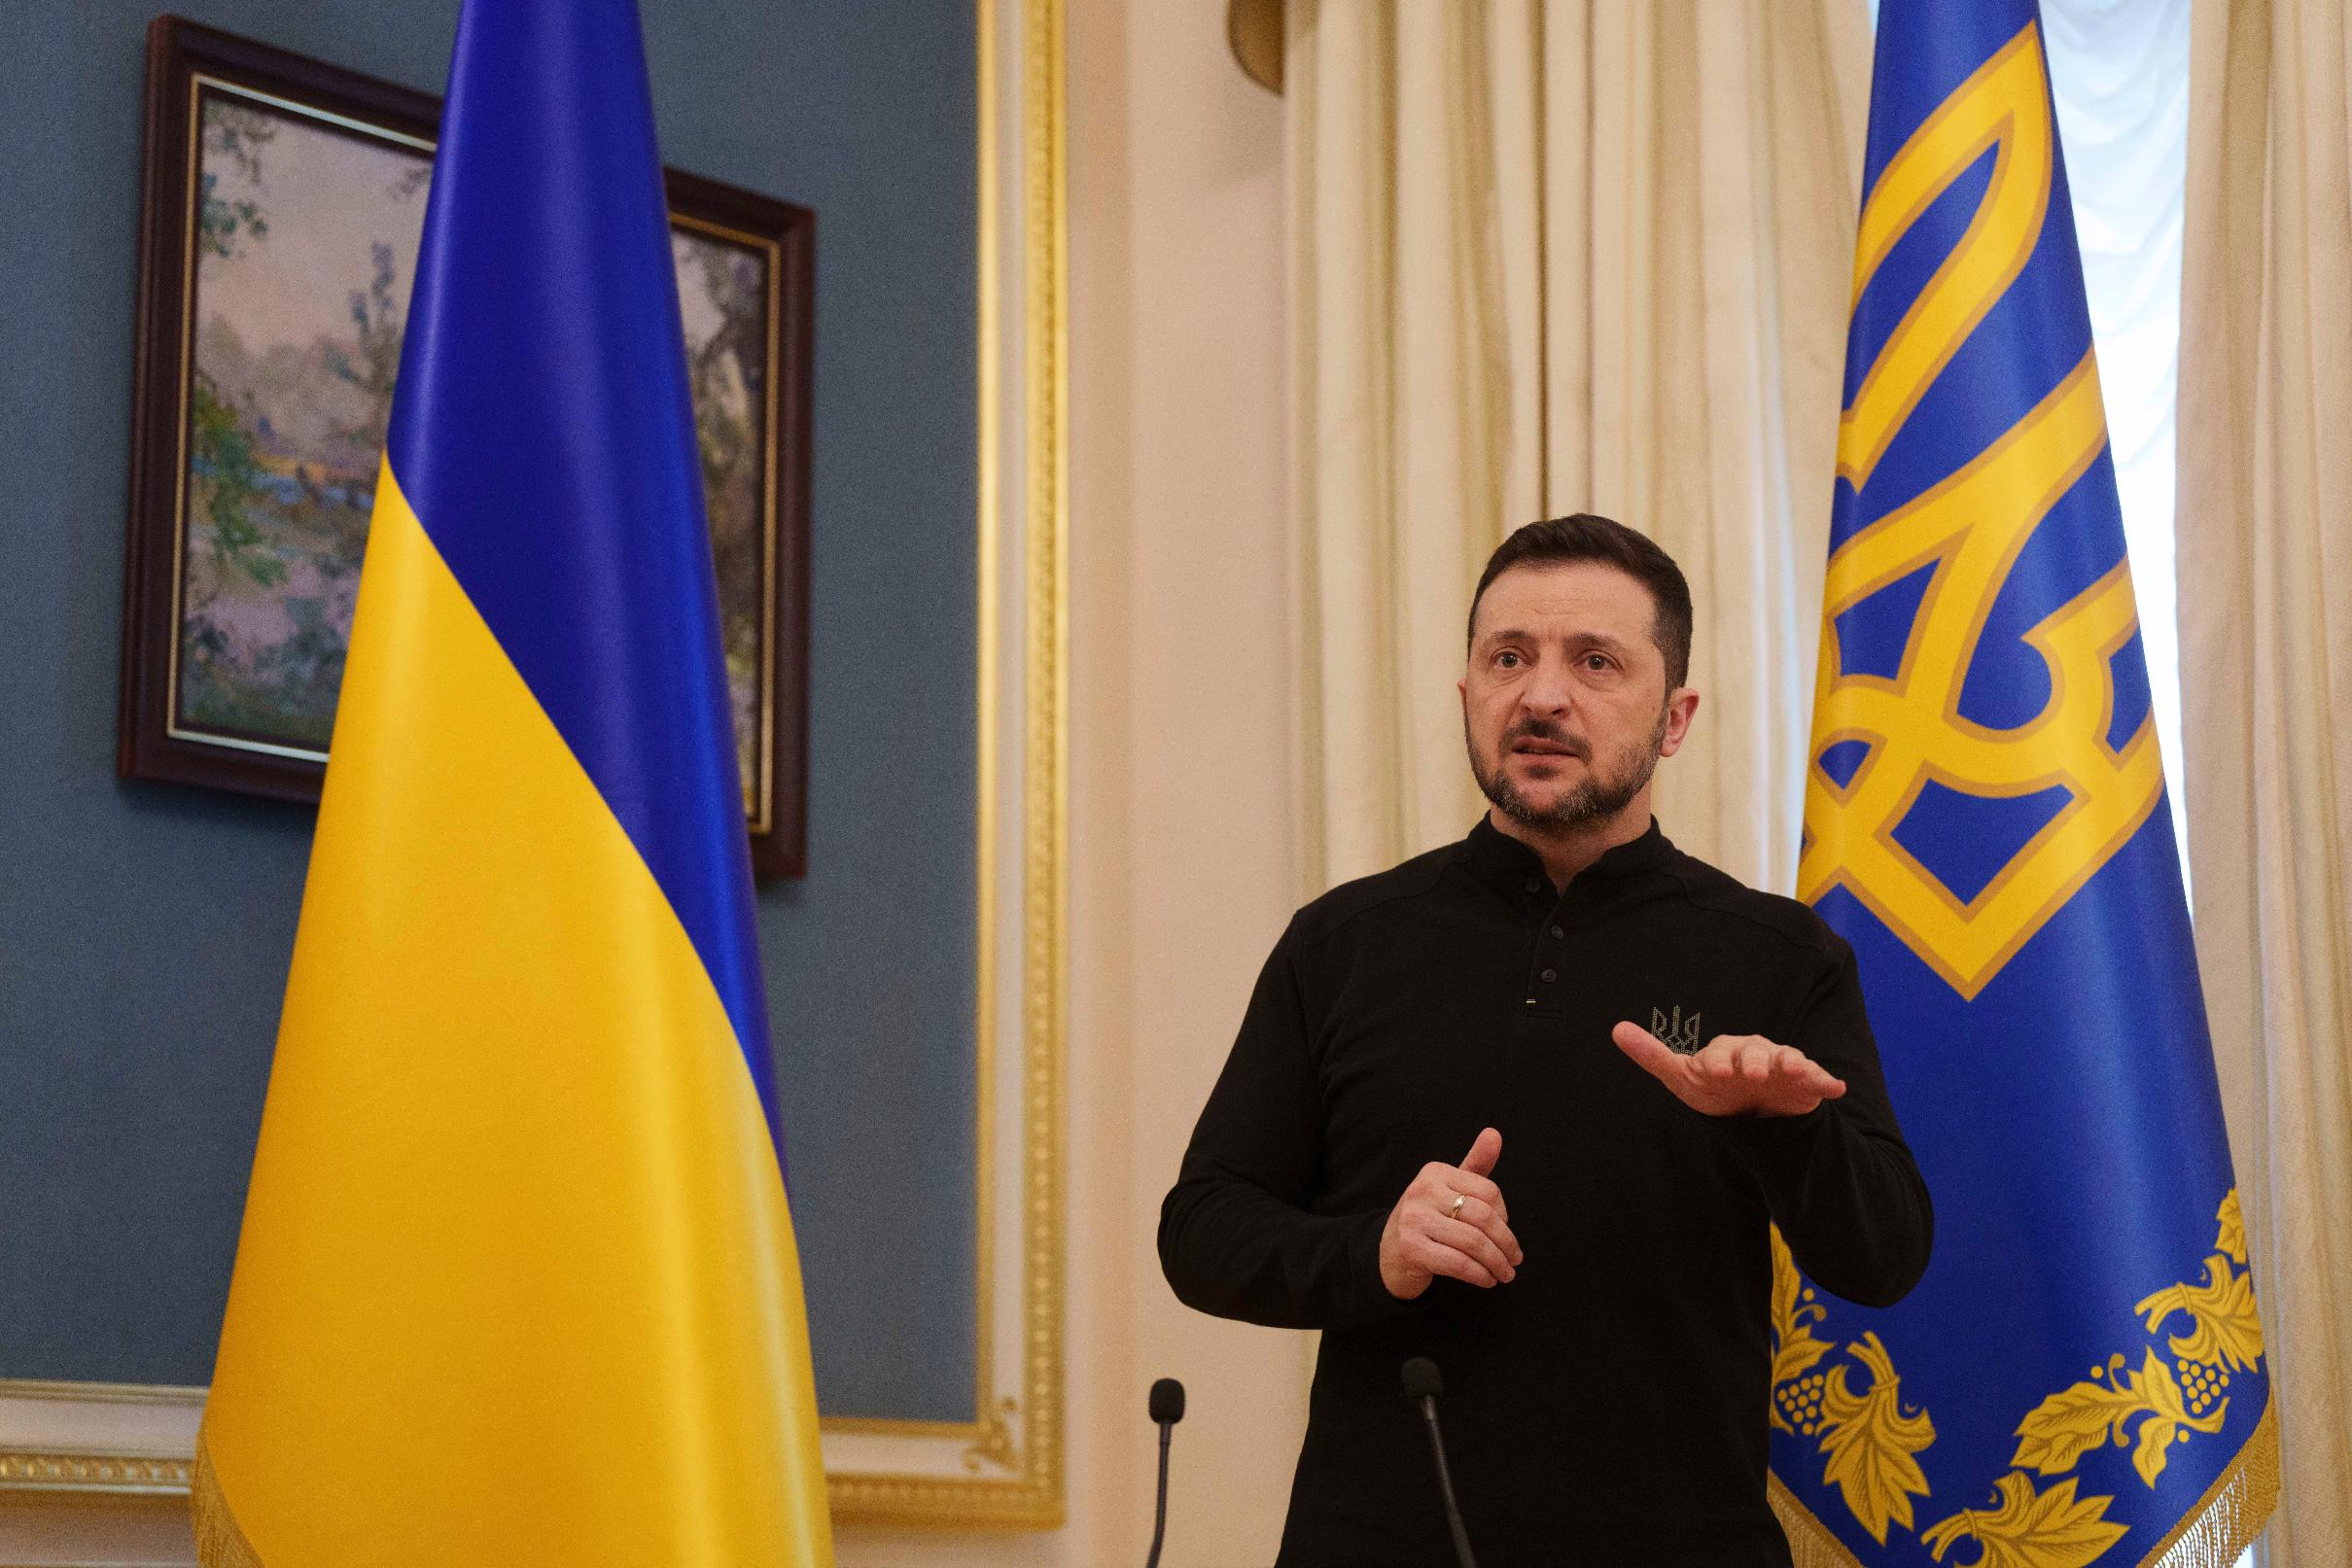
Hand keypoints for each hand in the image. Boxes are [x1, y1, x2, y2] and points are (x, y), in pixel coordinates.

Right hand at [1377, 1127, 1524, 1300]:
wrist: (1388, 1253)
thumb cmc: (1428, 1219)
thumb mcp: (1450, 1189)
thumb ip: (1475, 1164)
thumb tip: (1494, 1133)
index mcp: (1434, 1172)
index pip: (1488, 1191)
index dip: (1505, 1216)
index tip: (1506, 1234)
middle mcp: (1421, 1190)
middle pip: (1483, 1217)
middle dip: (1506, 1243)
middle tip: (1515, 1259)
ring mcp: (1414, 1219)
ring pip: (1473, 1242)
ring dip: (1497, 1263)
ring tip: (1505, 1273)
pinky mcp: (1411, 1248)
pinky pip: (1459, 1264)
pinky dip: (1479, 1275)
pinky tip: (1487, 1280)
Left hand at [1611, 1023, 1846, 1117]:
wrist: (1750, 1110)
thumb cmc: (1714, 1088)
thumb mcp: (1681, 1077)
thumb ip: (1652, 1055)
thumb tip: (1616, 1029)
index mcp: (1726, 1051)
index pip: (1721, 1053)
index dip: (1718, 1062)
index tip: (1715, 1072)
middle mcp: (1756, 1053)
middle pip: (1757, 1052)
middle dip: (1755, 1062)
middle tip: (1751, 1075)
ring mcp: (1783, 1066)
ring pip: (1789, 1059)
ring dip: (1794, 1064)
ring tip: (1798, 1072)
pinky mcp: (1806, 1083)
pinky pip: (1819, 1079)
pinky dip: (1827, 1081)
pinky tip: (1835, 1088)